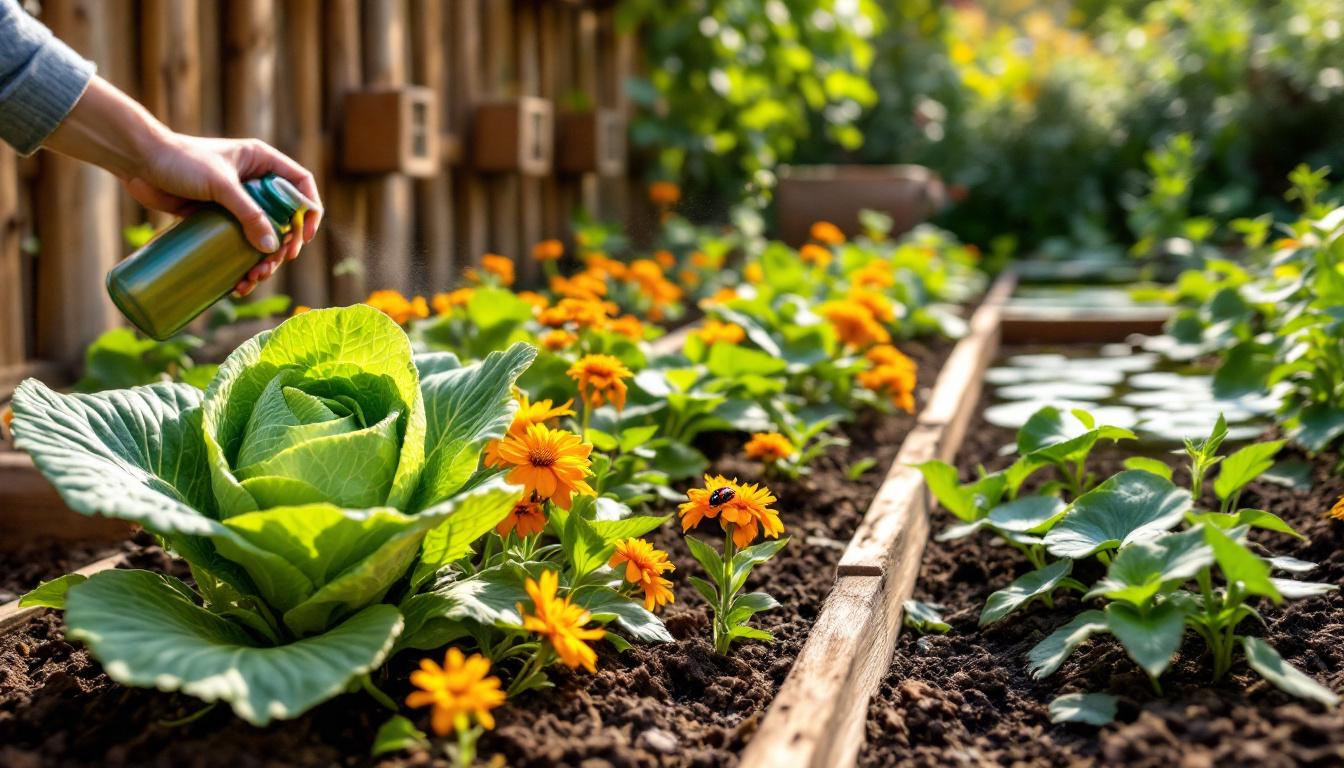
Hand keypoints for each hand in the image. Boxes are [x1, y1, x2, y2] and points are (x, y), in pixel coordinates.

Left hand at [43, 77, 323, 296]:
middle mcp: (253, 182)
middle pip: (284, 219)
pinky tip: (237, 283)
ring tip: (252, 279)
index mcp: (262, 163)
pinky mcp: (216, 219)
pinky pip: (236, 245)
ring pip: (261, 237)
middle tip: (274, 264)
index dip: (309, 210)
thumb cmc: (180, 160)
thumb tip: (270, 249)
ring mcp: (235, 202)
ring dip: (262, 262)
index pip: (300, 185)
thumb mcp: (220, 185)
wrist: (138, 161)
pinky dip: (239, 265)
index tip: (306, 236)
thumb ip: (248, 213)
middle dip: (282, 247)